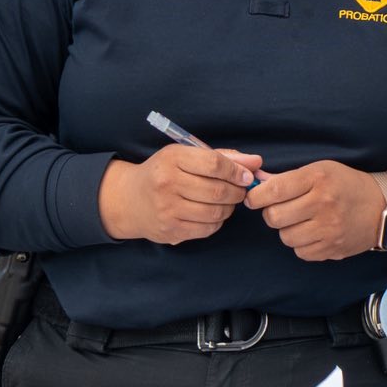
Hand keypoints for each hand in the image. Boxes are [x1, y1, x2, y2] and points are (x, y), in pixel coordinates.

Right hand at [98, 145, 260, 245]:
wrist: (130, 200)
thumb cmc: (165, 173)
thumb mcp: (185, 156)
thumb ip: (222, 157)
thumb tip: (256, 161)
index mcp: (172, 159)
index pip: (214, 164)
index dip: (237, 171)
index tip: (246, 176)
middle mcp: (167, 183)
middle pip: (218, 190)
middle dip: (237, 191)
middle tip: (240, 190)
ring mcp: (168, 209)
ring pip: (215, 211)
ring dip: (229, 208)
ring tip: (226, 201)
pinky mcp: (170, 229)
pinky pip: (207, 228)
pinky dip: (217, 221)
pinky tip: (213, 214)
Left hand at [244, 160, 384, 261]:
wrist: (382, 207)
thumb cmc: (346, 185)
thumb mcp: (320, 170)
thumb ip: (288, 178)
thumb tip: (256, 182)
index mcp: (318, 178)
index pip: (274, 190)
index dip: (256, 196)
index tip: (254, 199)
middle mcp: (323, 203)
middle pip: (274, 217)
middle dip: (272, 214)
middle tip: (282, 210)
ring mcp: (329, 228)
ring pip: (285, 237)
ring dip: (288, 230)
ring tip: (302, 222)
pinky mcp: (333, 248)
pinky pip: (300, 252)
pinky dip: (302, 244)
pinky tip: (313, 233)